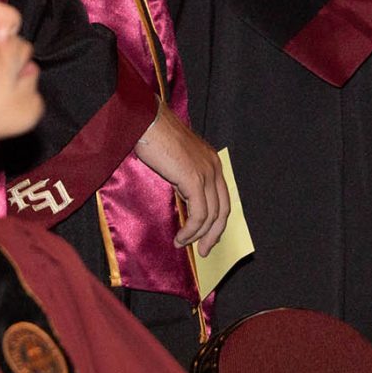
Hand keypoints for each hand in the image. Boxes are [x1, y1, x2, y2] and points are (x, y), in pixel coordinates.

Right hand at [133, 102, 230, 256]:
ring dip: (198, 235)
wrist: (148, 122)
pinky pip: (198, 214)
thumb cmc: (156, 138)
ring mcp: (206, 173)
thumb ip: (185, 178)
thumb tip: (184, 203)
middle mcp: (214, 167)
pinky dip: (191, 230)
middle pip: (223, 210)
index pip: (223, 198)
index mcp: (212, 162)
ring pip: (211, 215)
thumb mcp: (178, 160)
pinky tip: (181, 237)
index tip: (207, 238)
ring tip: (183, 244)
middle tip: (202, 250)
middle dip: (213, 234)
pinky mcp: (194, 179)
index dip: (217, 222)